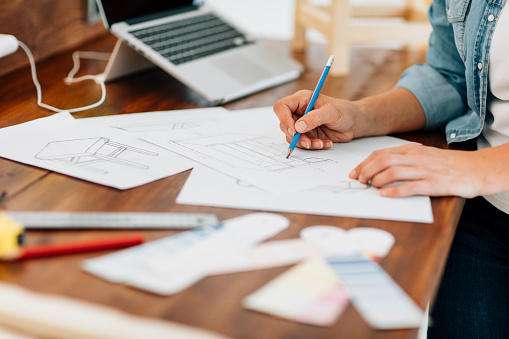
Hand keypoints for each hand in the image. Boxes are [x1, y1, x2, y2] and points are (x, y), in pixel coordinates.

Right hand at [273, 90, 363, 149]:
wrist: (355, 123)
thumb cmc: (345, 111)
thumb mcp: (331, 112)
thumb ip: (314, 118)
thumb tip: (298, 126)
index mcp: (302, 100)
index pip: (282, 107)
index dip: (284, 119)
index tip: (294, 130)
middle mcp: (299, 112)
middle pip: (284, 125)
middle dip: (296, 136)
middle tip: (308, 142)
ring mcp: (302, 124)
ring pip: (292, 137)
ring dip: (305, 143)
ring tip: (321, 143)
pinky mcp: (307, 135)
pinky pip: (302, 143)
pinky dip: (313, 146)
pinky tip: (325, 143)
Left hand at [348, 143, 480, 197]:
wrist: (477, 169)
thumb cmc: (448, 164)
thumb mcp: (424, 156)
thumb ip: (404, 160)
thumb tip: (380, 169)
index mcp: (412, 150)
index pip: (380, 153)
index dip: (364, 163)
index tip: (354, 173)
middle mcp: (416, 158)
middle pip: (383, 160)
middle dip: (366, 171)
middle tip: (359, 182)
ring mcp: (425, 170)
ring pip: (393, 171)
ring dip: (377, 180)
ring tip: (369, 187)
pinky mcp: (435, 184)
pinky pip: (410, 187)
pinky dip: (394, 191)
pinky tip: (384, 195)